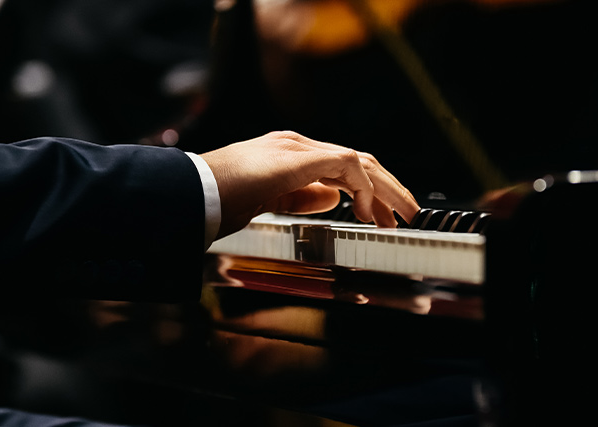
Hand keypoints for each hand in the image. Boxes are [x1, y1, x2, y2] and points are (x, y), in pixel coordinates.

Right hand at [200, 131, 418, 238]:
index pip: (340, 167)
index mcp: (287, 156)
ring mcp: (297, 149)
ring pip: (358, 162)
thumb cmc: (216, 201)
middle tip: (406, 212)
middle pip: (356, 162)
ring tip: (403, 214)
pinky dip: (365, 188)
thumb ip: (300, 199)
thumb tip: (332, 200)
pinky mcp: (299, 158)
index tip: (381, 216)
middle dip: (386, 188)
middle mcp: (295, 146)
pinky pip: (347, 165)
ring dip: (386, 189)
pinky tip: (370, 212)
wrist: (192, 194)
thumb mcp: (268, 203)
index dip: (367, 190)